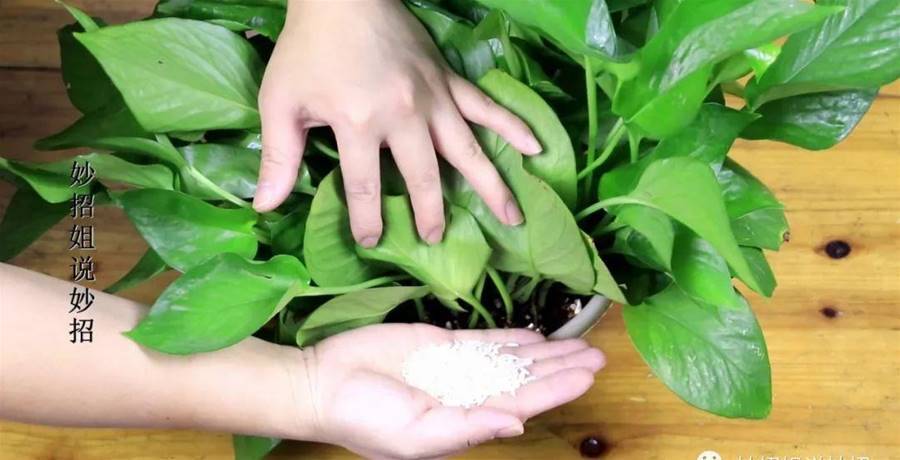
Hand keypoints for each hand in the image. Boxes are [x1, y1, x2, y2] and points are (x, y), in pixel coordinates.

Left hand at [254, 0, 541, 246]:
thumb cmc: (308, 49)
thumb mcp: (280, 101)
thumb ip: (278, 156)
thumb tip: (264, 206)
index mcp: (360, 123)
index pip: (366, 186)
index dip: (367, 220)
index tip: (372, 243)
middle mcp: (404, 116)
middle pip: (424, 178)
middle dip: (430, 214)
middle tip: (434, 240)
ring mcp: (434, 98)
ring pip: (468, 150)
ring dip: (491, 186)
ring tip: (513, 218)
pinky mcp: (449, 81)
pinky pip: (487, 107)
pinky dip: (513, 127)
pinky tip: (535, 150)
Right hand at [292, 324, 604, 458]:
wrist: (324, 382)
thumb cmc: (366, 418)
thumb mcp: (417, 434)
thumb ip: (468, 428)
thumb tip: (516, 424)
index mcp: (466, 423)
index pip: (522, 404)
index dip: (557, 390)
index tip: (589, 374)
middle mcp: (468, 396)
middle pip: (525, 380)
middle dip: (562, 369)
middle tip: (599, 353)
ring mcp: (456, 368)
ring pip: (511, 358)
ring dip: (545, 351)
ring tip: (580, 341)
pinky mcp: (440, 344)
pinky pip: (484, 339)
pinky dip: (510, 337)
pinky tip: (535, 335)